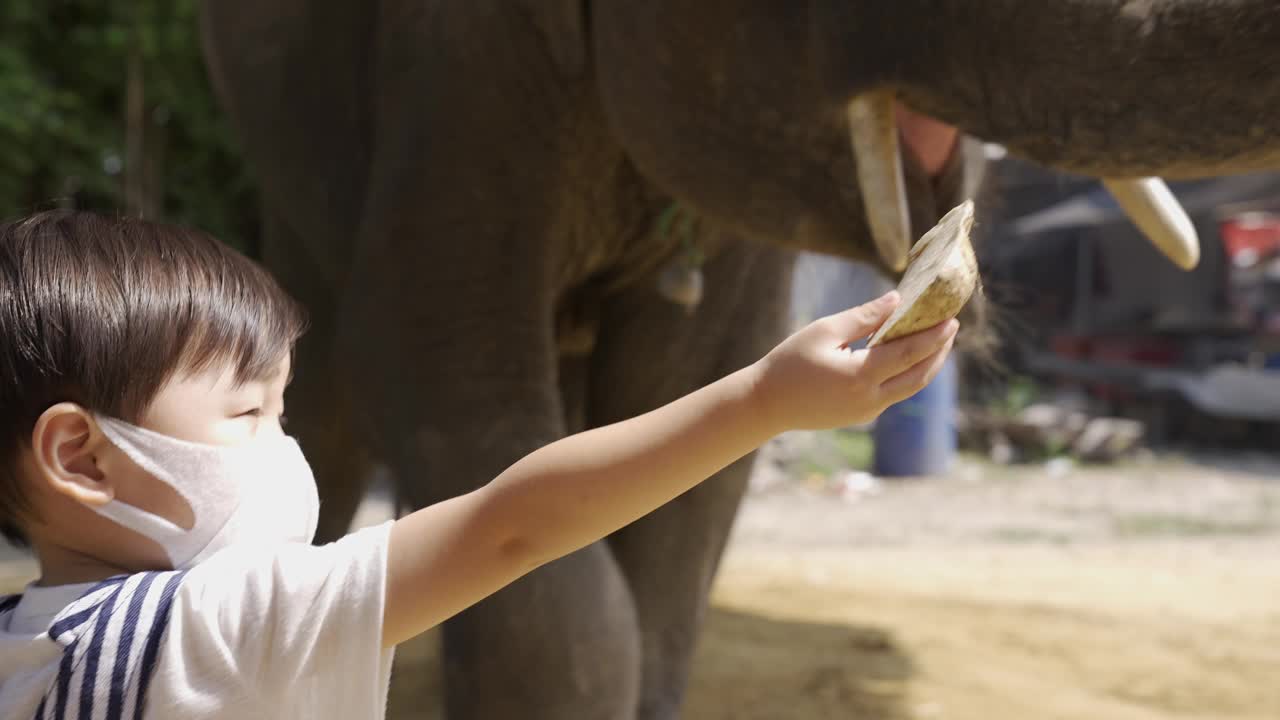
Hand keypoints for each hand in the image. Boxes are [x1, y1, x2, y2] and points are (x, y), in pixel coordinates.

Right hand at [749, 291, 958, 430]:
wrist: (767, 405)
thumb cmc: (790, 362)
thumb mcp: (825, 331)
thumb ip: (864, 317)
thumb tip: (897, 301)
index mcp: (861, 375)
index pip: (909, 353)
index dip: (934, 336)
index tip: (952, 319)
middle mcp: (870, 399)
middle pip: (919, 376)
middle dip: (939, 352)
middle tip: (951, 329)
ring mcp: (867, 412)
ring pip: (909, 388)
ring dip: (927, 366)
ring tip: (937, 343)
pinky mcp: (861, 417)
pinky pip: (893, 394)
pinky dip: (906, 375)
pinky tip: (907, 358)